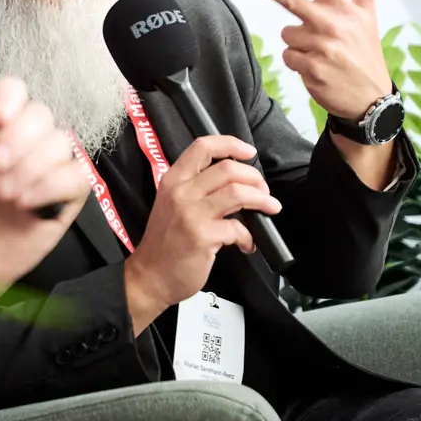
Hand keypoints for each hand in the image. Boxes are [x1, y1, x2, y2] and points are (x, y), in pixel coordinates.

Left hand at [0, 76, 90, 310]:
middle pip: (40, 113)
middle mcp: (23, 138)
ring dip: (30, 166)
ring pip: (61, 142)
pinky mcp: (65, 195)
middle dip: (18, 136)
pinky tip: (25, 203)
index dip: (8, 97)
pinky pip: (77, 176)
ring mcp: (47, 165)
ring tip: (0, 192)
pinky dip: (52, 186)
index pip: (12, 92)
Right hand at [122, 134, 281, 333]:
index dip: (230, 144)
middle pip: (228, 169)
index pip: (202, 147)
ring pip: (238, 193)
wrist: (150, 276)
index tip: (248, 152)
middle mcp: (181, 192)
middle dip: (255, 178)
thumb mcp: (171, 204)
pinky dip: (249, 237)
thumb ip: (196, 188)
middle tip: (263, 191)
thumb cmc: (165, 241)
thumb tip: (234, 181)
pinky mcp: (202, 236)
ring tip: (270, 208)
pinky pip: (238, 229)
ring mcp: (191, 214)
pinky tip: (247, 244)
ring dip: (262, 200)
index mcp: (173, 180)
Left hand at [240, 0, 391, 121]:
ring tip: (321, 54)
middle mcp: (332, 25)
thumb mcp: (369, 18)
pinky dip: (297, 62)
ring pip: (288, 34)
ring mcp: (321, 47)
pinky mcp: (310, 68)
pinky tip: (317, 68)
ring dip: (299, 44)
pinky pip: (287, 56)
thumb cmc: (365, 53)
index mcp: (345, 10)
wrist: (370, 100)